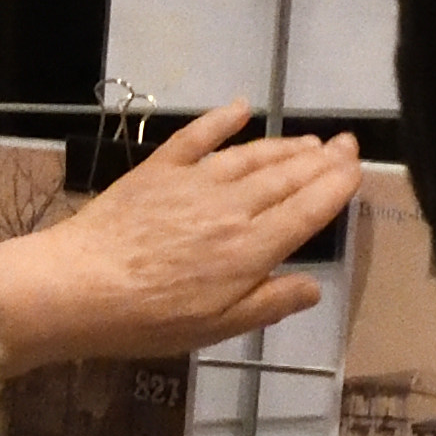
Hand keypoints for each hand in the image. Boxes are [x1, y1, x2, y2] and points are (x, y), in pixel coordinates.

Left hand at [0, 104, 365, 372]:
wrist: (79, 287)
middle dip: (322, 159)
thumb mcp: (216, 328)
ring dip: (285, 145)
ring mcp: (195, 183)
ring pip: (252, 156)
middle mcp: (232, 208)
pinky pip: (198, 137)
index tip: (356, 168)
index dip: (337, 187)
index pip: (308, 211)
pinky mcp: (159, 170)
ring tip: (310, 140)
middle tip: (345, 144)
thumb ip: (267, 304)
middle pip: (287, 177)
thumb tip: (314, 287)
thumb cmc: (148, 320)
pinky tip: (241, 106)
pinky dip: (222, 119)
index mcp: (251, 250)